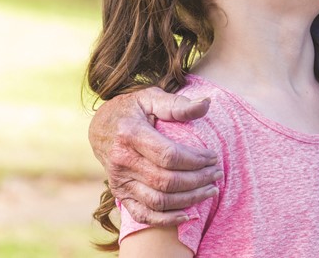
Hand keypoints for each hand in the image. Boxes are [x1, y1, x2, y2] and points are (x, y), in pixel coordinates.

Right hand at [89, 86, 220, 225]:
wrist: (100, 126)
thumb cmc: (132, 109)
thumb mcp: (151, 98)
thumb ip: (178, 104)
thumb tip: (207, 103)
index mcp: (130, 135)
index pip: (168, 156)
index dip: (195, 160)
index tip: (214, 157)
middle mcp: (122, 161)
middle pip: (166, 181)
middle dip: (197, 180)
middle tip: (218, 174)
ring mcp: (119, 181)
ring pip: (158, 200)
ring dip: (188, 199)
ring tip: (211, 190)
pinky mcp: (120, 194)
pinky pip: (143, 215)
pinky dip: (166, 220)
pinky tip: (188, 214)